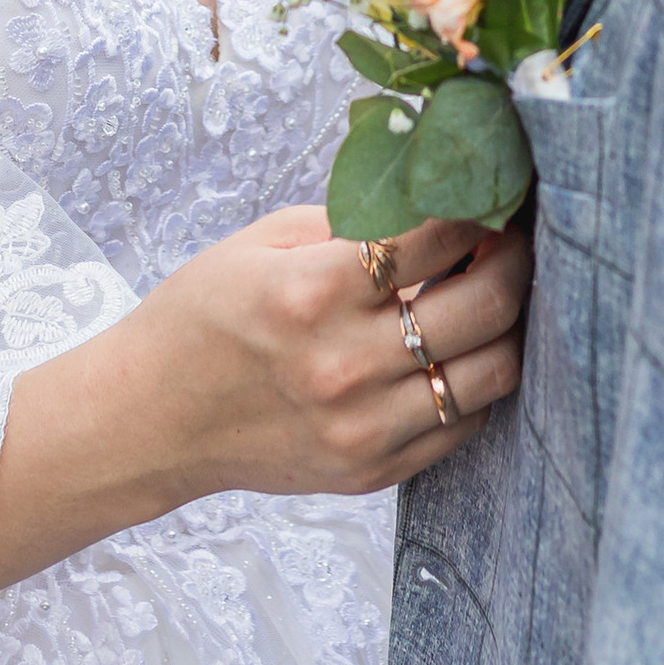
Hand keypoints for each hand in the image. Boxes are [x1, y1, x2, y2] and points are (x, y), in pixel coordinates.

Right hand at [120, 204, 529, 508]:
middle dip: (514, 260)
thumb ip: (351, 222)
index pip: (436, 237)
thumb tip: (435, 202)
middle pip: (484, 306)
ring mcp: (363, 427)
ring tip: (493, 296)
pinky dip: (475, 382)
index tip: (488, 192)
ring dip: (508, 325)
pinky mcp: (371, 471)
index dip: (476, 208)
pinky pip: (463, 425)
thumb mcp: (261, 242)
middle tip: (509, 239)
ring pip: (491, 373)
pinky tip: (458, 352)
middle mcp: (345, 365)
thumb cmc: (202, 317)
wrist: (150, 420)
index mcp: (312, 292)